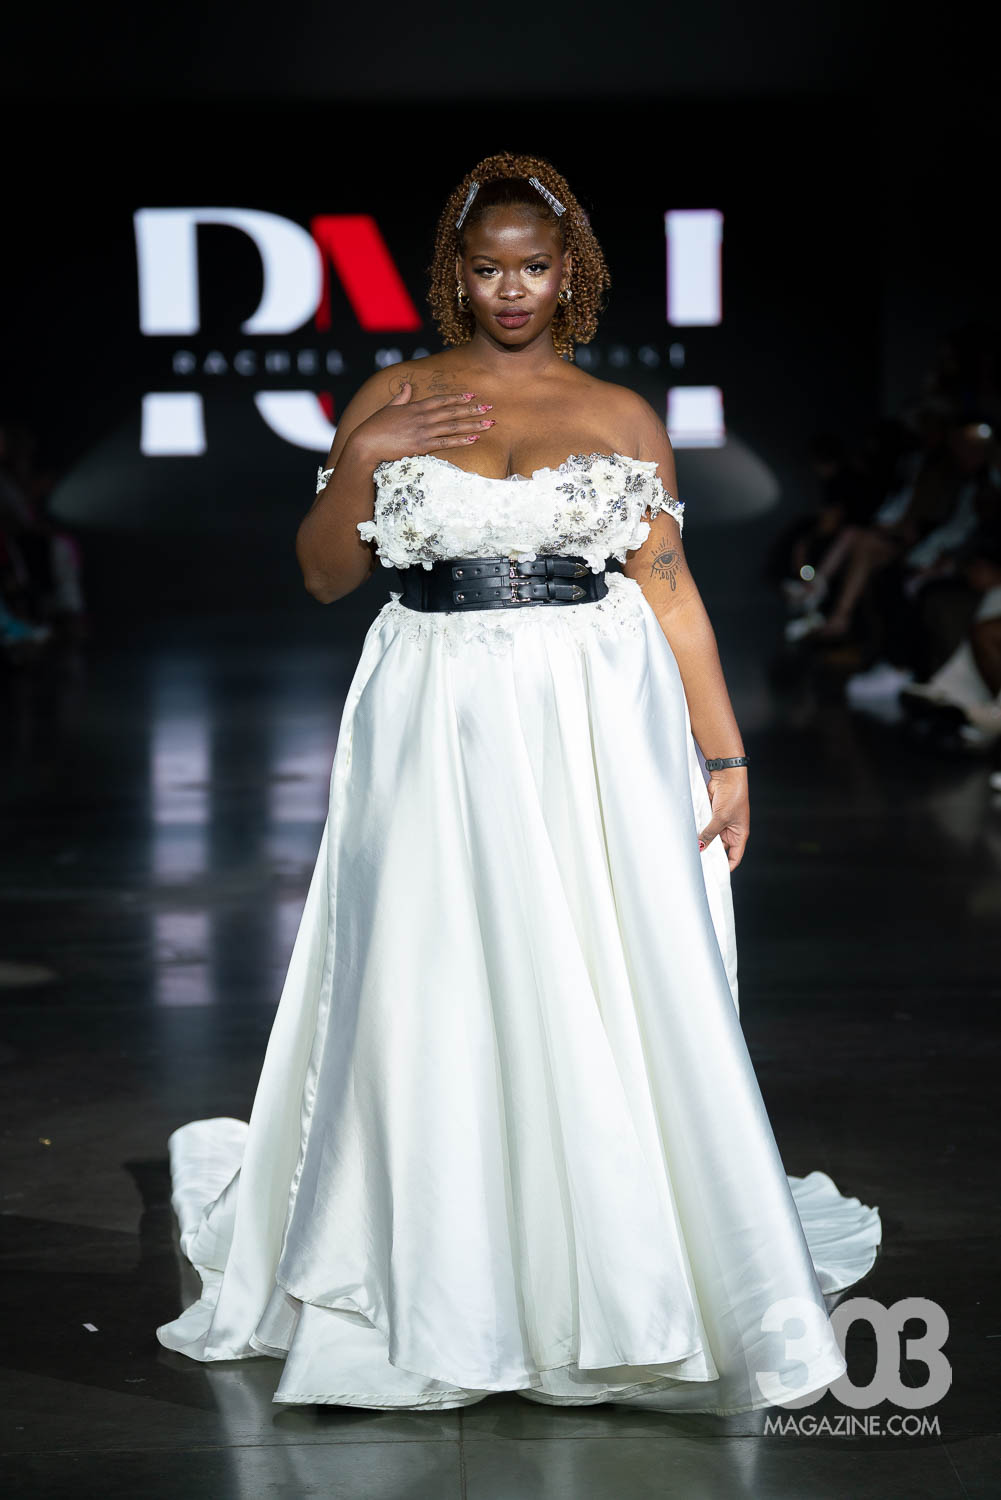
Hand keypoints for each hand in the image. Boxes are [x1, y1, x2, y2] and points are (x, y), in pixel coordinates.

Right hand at [349, 382, 494, 467]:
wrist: (366, 443)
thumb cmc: (374, 427)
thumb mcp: (389, 408)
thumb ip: (401, 397)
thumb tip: (408, 385)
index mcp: (415, 407)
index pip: (441, 400)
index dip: (457, 398)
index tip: (472, 396)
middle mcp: (422, 417)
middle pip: (452, 411)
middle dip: (472, 409)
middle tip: (489, 407)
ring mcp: (423, 431)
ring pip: (453, 426)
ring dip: (473, 424)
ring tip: (489, 423)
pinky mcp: (422, 445)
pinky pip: (446, 442)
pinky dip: (461, 440)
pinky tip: (474, 438)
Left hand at [698, 769, 748, 871]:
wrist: (726, 776)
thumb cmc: (733, 795)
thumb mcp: (720, 818)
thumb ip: (709, 833)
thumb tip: (700, 847)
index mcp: (739, 834)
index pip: (734, 857)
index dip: (726, 866)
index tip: (714, 874)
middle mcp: (730, 831)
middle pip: (720, 849)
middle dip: (710, 855)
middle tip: (697, 863)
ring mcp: (720, 823)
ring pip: (710, 838)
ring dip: (702, 842)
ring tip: (691, 852)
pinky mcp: (711, 816)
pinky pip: (704, 828)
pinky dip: (698, 831)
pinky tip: (689, 837)